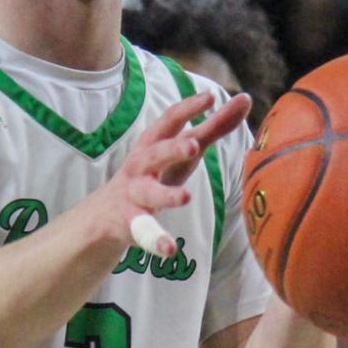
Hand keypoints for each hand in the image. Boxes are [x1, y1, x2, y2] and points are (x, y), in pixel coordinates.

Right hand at [93, 89, 250, 259]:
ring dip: (166, 194)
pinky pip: (144, 232)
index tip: (210, 97)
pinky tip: (170, 250)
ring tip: (185, 198)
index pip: (169, 121)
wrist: (102, 217)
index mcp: (153, 144)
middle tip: (194, 146)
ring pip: (148, 193)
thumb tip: (244, 99)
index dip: (188, 109)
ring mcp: (133, 194)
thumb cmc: (151, 175)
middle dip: (172, 149)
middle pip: (155, 153)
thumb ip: (212, 128)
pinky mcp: (129, 223)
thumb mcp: (179, 152)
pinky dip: (156, 240)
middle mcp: (140, 165)